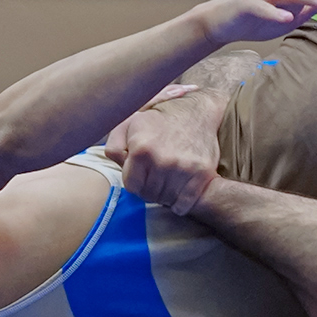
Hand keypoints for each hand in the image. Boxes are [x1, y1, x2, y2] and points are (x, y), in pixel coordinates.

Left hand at [106, 84, 222, 215]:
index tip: (142, 174)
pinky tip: (180, 191)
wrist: (197, 112)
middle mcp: (162, 161)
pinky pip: (184, 205)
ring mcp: (183, 169)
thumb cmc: (160, 119)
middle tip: (157, 176)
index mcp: (141, 150)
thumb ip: (115, 145)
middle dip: (150, 188)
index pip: (131, 186)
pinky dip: (180, 203)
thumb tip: (118, 165)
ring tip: (168, 180)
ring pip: (165, 200)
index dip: (136, 181)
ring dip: (165, 195)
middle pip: (149, 194)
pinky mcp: (202, 174)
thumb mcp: (130, 124)